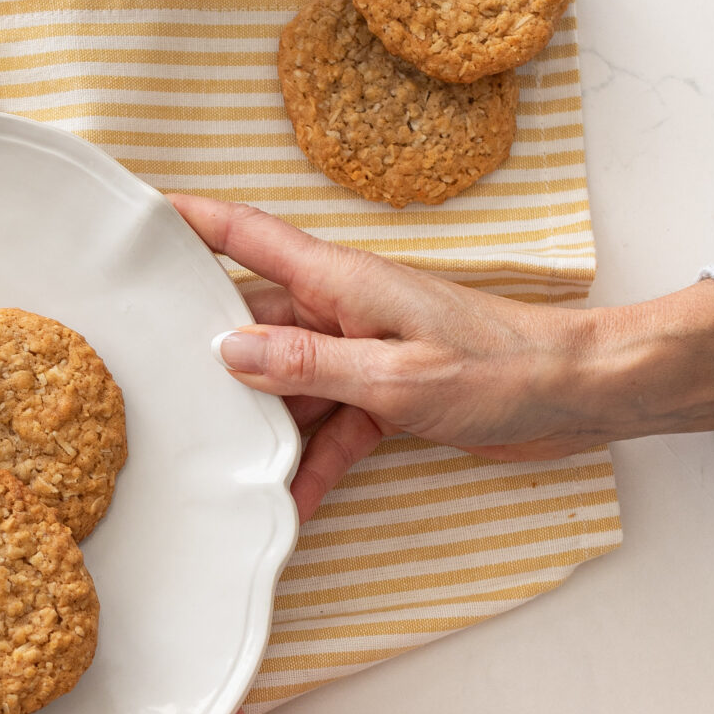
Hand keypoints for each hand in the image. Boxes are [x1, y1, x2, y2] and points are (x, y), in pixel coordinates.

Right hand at [171, 196, 713, 517]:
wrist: (579, 397)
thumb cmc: (501, 368)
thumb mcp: (394, 374)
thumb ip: (308, 363)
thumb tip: (227, 349)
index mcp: (341, 280)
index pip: (247, 235)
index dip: (189, 219)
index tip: (134, 212)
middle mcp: (342, 308)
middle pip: (253, 322)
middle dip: (204, 351)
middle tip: (144, 378)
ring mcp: (362, 351)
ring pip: (286, 384)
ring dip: (261, 425)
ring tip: (214, 462)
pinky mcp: (385, 394)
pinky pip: (330, 426)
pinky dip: (312, 462)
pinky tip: (290, 501)